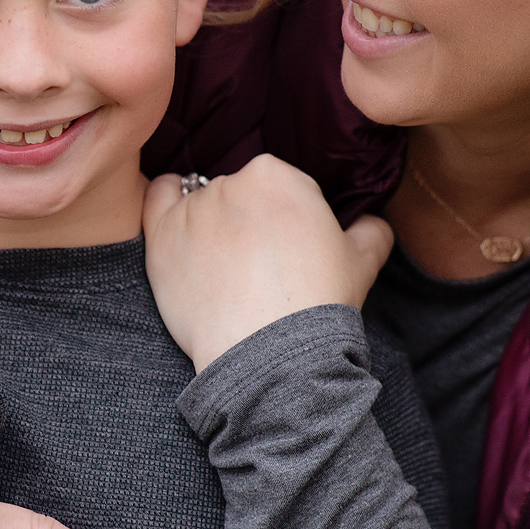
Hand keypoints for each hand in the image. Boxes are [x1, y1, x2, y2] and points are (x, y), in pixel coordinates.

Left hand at [142, 154, 392, 372]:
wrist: (269, 354)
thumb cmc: (317, 304)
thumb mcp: (363, 261)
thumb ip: (371, 230)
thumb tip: (371, 223)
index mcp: (277, 175)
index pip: (282, 186)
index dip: (287, 218)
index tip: (288, 250)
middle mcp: (230, 182)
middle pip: (240, 193)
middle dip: (249, 222)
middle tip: (259, 266)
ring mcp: (192, 209)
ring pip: (202, 202)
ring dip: (212, 224)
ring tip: (226, 270)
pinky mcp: (162, 237)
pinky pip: (158, 198)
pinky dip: (167, 201)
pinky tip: (179, 220)